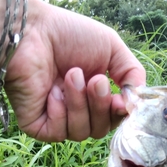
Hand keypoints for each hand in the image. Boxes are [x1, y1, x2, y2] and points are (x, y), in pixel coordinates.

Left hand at [5, 0, 145, 141]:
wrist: (30, 32)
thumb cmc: (68, 35)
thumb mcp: (111, 48)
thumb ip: (132, 73)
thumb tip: (136, 103)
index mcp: (93, 96)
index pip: (113, 119)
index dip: (119, 114)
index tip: (121, 100)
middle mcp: (76, 111)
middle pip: (99, 130)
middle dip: (99, 106)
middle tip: (93, 80)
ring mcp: (56, 121)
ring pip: (81, 133)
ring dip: (79, 104)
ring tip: (69, 76)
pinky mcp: (37, 127)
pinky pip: (59, 134)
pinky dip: (60, 112)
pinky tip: (51, 92)